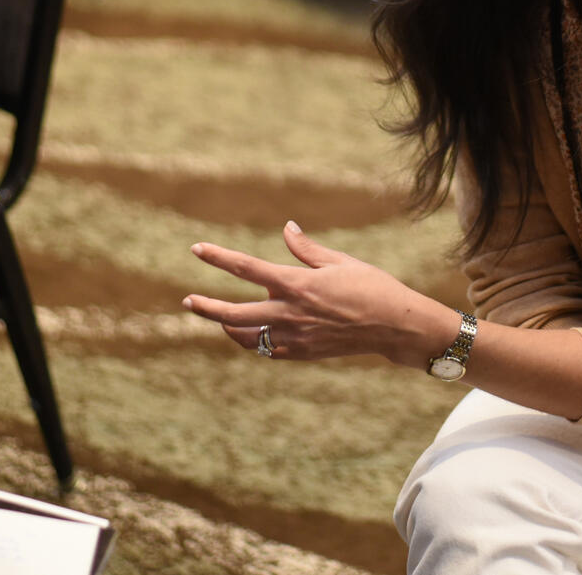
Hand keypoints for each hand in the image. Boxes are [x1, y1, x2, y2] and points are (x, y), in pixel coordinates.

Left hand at [184, 221, 452, 366]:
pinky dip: (254, 342)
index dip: (218, 257)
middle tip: (188, 301)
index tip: (197, 249)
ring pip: (247, 336)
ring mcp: (294, 337)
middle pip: (234, 312)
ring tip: (218, 317)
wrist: (393, 326)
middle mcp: (290, 313)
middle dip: (207, 306)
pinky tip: (249, 335)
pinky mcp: (303, 353)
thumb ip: (306, 248)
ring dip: (228, 326)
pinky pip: (267, 351)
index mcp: (296, 283)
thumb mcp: (339, 261)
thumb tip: (287, 228)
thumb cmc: (371, 286)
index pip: (246, 268)